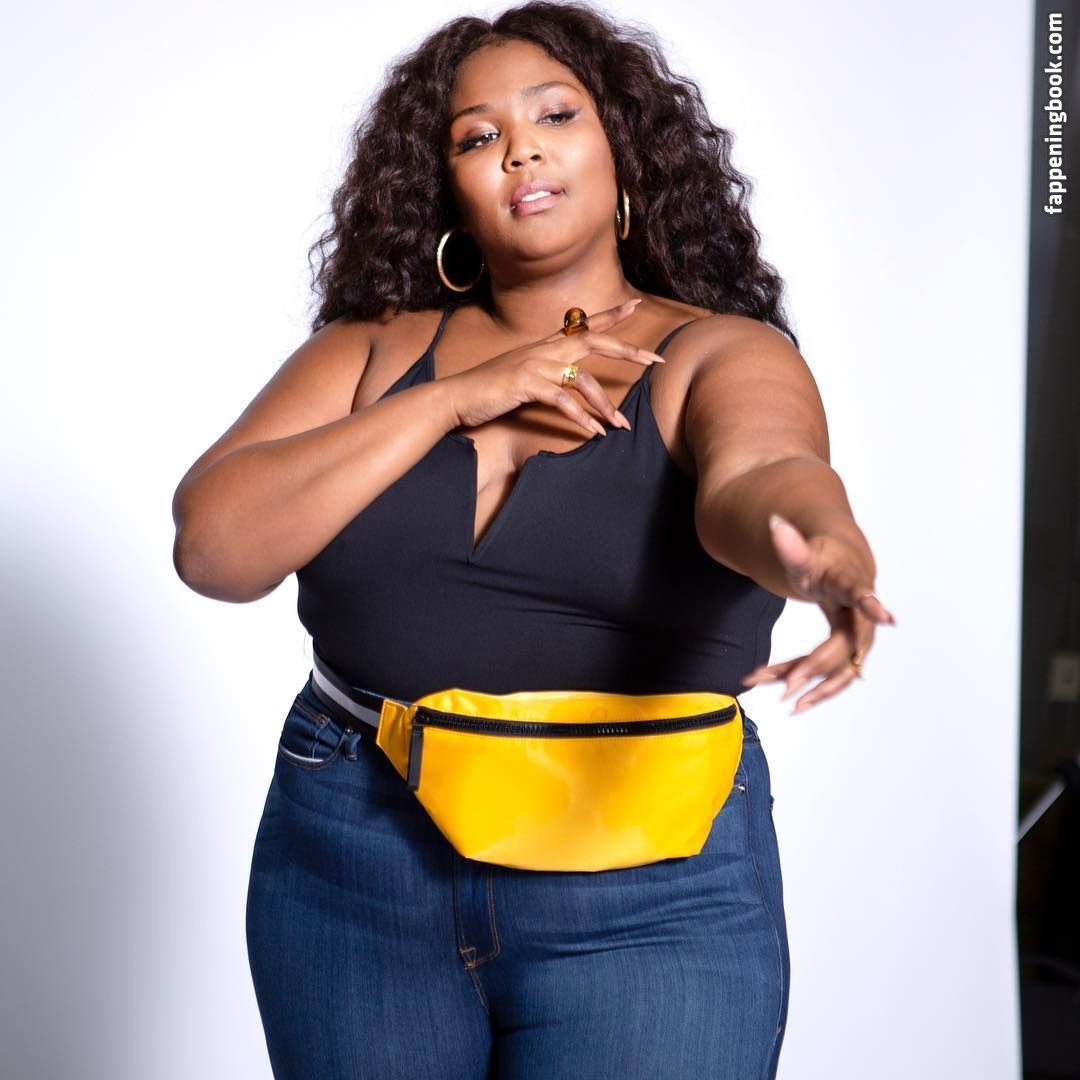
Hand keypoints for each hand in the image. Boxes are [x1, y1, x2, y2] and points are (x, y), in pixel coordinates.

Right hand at [439, 298, 665, 435]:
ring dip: (605, 404)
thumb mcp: (522, 375)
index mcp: (544, 346)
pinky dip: (582, 417)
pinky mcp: (526, 384)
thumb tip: (570, 381)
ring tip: (619, 425)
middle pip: (593, 341)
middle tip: (655, 360)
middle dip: (627, 349)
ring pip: (583, 380)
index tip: (636, 304)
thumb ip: (547, 373)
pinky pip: (563, 401)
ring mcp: (534, 365)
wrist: (456, 397)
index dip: (611, 315)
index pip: (583, 325)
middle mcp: (543, 350)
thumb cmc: (489, 390)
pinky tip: (594, 432)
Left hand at [740, 514, 896, 713]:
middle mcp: (861, 615)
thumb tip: (775, 524)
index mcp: (850, 583)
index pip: (861, 593)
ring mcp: (858, 636)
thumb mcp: (804, 553)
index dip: (872, 603)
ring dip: (812, 685)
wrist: (844, 566)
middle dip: (816, 666)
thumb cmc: (825, 560)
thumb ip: (791, 545)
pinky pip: (832, 672)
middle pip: (844, 645)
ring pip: (839, 667)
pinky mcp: (847, 650)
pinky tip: (786, 694)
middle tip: (786, 686)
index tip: (886, 617)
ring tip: (785, 701)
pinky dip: (810, 683)